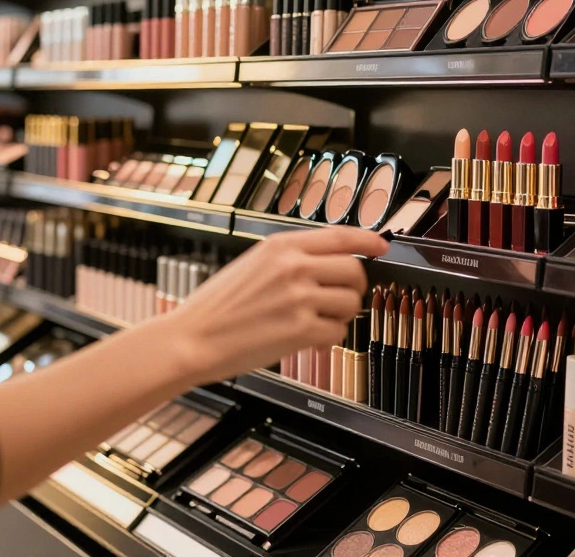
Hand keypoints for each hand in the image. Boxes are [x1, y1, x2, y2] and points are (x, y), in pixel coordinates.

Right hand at [164, 227, 388, 384]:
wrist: (192, 338)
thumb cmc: (219, 306)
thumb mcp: (254, 263)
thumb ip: (292, 258)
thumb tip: (333, 262)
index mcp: (281, 245)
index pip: (340, 236)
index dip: (368, 240)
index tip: (382, 245)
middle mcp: (294, 267)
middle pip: (354, 270)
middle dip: (354, 287)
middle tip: (339, 299)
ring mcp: (299, 298)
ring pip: (351, 302)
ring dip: (341, 315)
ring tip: (318, 321)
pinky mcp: (301, 330)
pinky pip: (338, 331)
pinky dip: (328, 338)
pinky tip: (309, 339)